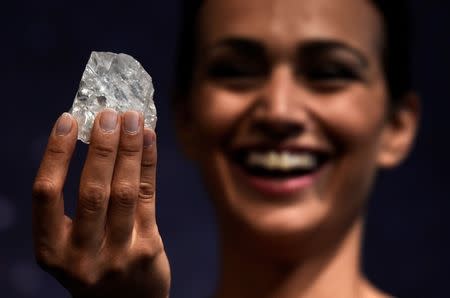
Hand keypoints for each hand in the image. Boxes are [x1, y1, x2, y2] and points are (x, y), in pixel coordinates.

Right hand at [32, 110, 169, 297]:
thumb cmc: (95, 263)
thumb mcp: (74, 243)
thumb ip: (80, 203)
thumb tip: (96, 138)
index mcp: (51, 251)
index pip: (46, 194)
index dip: (56, 154)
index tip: (68, 120)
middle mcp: (80, 256)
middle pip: (91, 191)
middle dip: (102, 147)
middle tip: (109, 113)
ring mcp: (117, 255)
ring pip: (124, 192)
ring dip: (129, 150)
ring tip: (134, 119)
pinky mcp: (147, 250)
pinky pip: (147, 197)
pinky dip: (147, 164)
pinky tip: (149, 139)